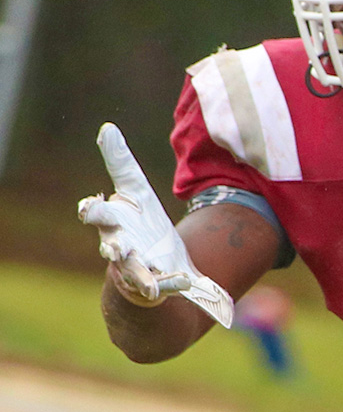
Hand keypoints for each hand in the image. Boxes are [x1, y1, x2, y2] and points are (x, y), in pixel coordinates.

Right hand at [78, 123, 233, 327]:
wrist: (152, 259)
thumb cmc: (137, 219)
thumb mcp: (134, 188)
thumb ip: (120, 161)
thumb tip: (106, 127)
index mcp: (114, 222)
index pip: (98, 215)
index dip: (92, 211)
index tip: (88, 207)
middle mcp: (121, 246)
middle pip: (111, 247)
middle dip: (112, 247)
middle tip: (114, 249)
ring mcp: (138, 267)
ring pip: (134, 272)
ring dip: (140, 276)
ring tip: (148, 283)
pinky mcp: (157, 281)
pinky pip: (164, 284)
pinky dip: (172, 283)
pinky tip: (185, 281)